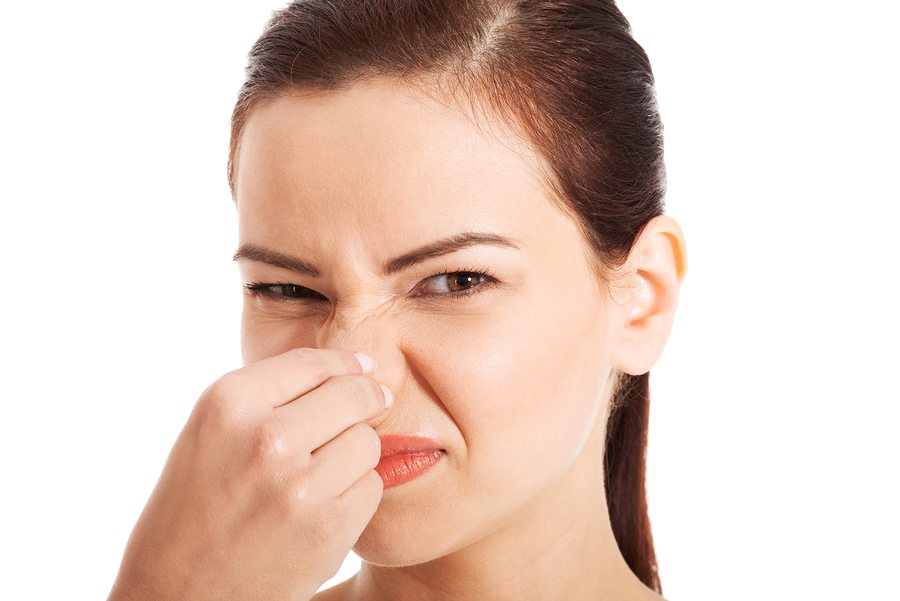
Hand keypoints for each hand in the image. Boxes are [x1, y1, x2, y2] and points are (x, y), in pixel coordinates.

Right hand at [108, 348, 388, 600]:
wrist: (177, 597)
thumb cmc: (193, 510)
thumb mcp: (210, 434)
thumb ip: (271, 396)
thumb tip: (356, 368)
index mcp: (227, 403)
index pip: (312, 362)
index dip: (346, 363)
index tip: (364, 367)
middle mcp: (265, 437)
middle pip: (354, 395)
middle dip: (366, 401)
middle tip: (369, 408)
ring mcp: (299, 486)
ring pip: (368, 442)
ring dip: (355, 455)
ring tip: (319, 476)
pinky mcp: (328, 528)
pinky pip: (371, 487)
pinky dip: (355, 496)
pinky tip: (321, 509)